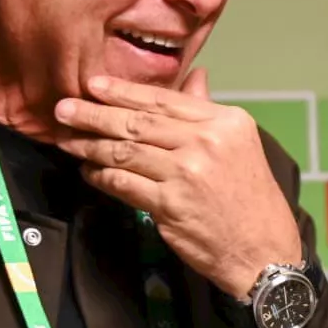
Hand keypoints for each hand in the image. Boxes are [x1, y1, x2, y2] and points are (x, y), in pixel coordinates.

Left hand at [53, 69, 301, 297]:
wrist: (264, 252)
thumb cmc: (250, 198)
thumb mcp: (240, 144)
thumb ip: (208, 110)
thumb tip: (195, 75)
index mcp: (224, 122)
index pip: (163, 99)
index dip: (123, 91)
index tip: (93, 84)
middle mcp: (206, 142)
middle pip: (138, 122)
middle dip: (94, 114)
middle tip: (63, 109)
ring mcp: (186, 174)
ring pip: (125, 152)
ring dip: (90, 145)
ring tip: (67, 140)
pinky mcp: (169, 205)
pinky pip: (124, 183)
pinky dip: (101, 176)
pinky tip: (88, 171)